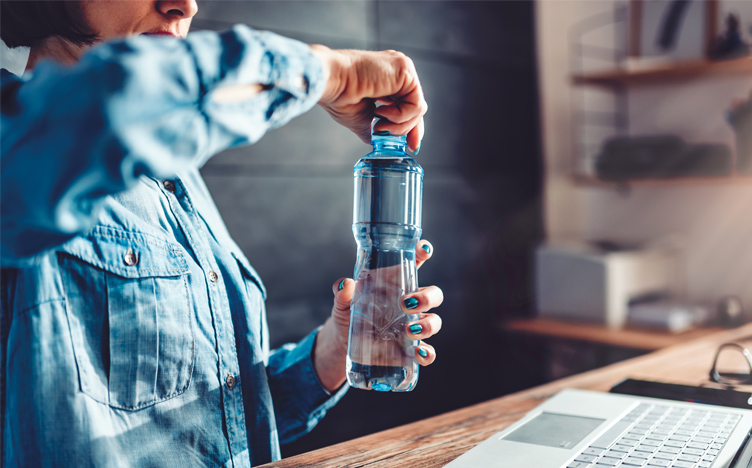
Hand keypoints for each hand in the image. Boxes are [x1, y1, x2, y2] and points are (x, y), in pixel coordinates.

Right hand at [310, 45, 426, 152]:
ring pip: (417, 109)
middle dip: (410, 130)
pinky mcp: (405, 70)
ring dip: (399, 125)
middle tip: (402, 144)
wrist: (331, 81)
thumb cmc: (339, 95)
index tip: (412, 146)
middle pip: (415, 107)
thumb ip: (375, 128)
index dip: (411, 127)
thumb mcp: (361, 119)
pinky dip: (400, 116)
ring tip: (378, 124)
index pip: (408, 105)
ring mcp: (402, 69)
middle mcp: (397, 72)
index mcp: (387, 79)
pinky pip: (416, 105)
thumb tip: (379, 141)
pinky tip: (380, 113)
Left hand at [313, 240, 442, 391]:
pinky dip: (428, 354)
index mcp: (396, 285)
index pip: (415, 264)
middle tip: (406, 303)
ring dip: (428, 325)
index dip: (423, 253)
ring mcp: (412, 326)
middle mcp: (410, 304)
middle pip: (433, 295)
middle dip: (427, 297)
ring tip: (409, 330)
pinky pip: (427, 352)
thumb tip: (345, 284)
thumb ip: (342, 293)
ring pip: (434, 321)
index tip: (424, 248)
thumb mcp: (342, 302)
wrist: (342, 344)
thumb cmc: (348, 314)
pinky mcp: (409, 349)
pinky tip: (419, 354)